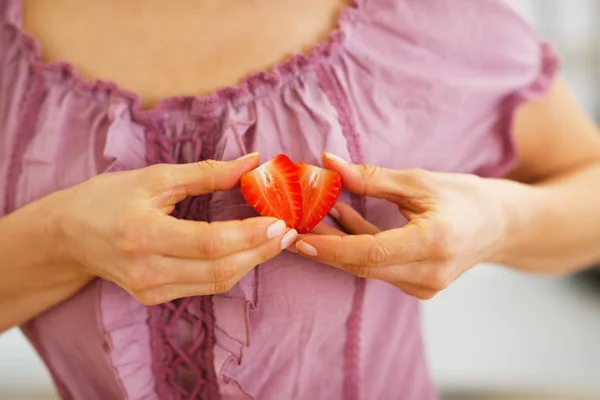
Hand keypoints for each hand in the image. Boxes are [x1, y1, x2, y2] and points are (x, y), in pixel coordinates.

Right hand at [55, 154, 296, 304]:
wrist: (69, 235)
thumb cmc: (108, 198)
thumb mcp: (154, 177)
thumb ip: (207, 173)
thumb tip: (251, 162)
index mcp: (143, 234)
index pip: (210, 243)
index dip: (251, 235)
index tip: (281, 221)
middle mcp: (146, 270)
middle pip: (220, 269)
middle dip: (262, 251)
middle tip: (289, 231)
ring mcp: (150, 290)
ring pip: (217, 283)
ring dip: (252, 261)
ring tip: (277, 240)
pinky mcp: (154, 298)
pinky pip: (205, 287)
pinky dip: (232, 268)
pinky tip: (248, 250)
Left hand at [293, 153, 519, 298]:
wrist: (504, 225)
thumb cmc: (468, 197)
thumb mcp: (420, 181)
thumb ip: (372, 178)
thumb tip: (329, 163)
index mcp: (434, 243)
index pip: (370, 252)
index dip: (330, 247)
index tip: (298, 238)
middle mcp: (429, 273)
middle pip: (363, 265)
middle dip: (325, 247)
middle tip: (293, 226)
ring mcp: (426, 286)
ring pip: (369, 269)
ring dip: (339, 244)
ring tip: (314, 216)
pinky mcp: (420, 286)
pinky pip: (380, 269)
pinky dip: (359, 246)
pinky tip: (343, 219)